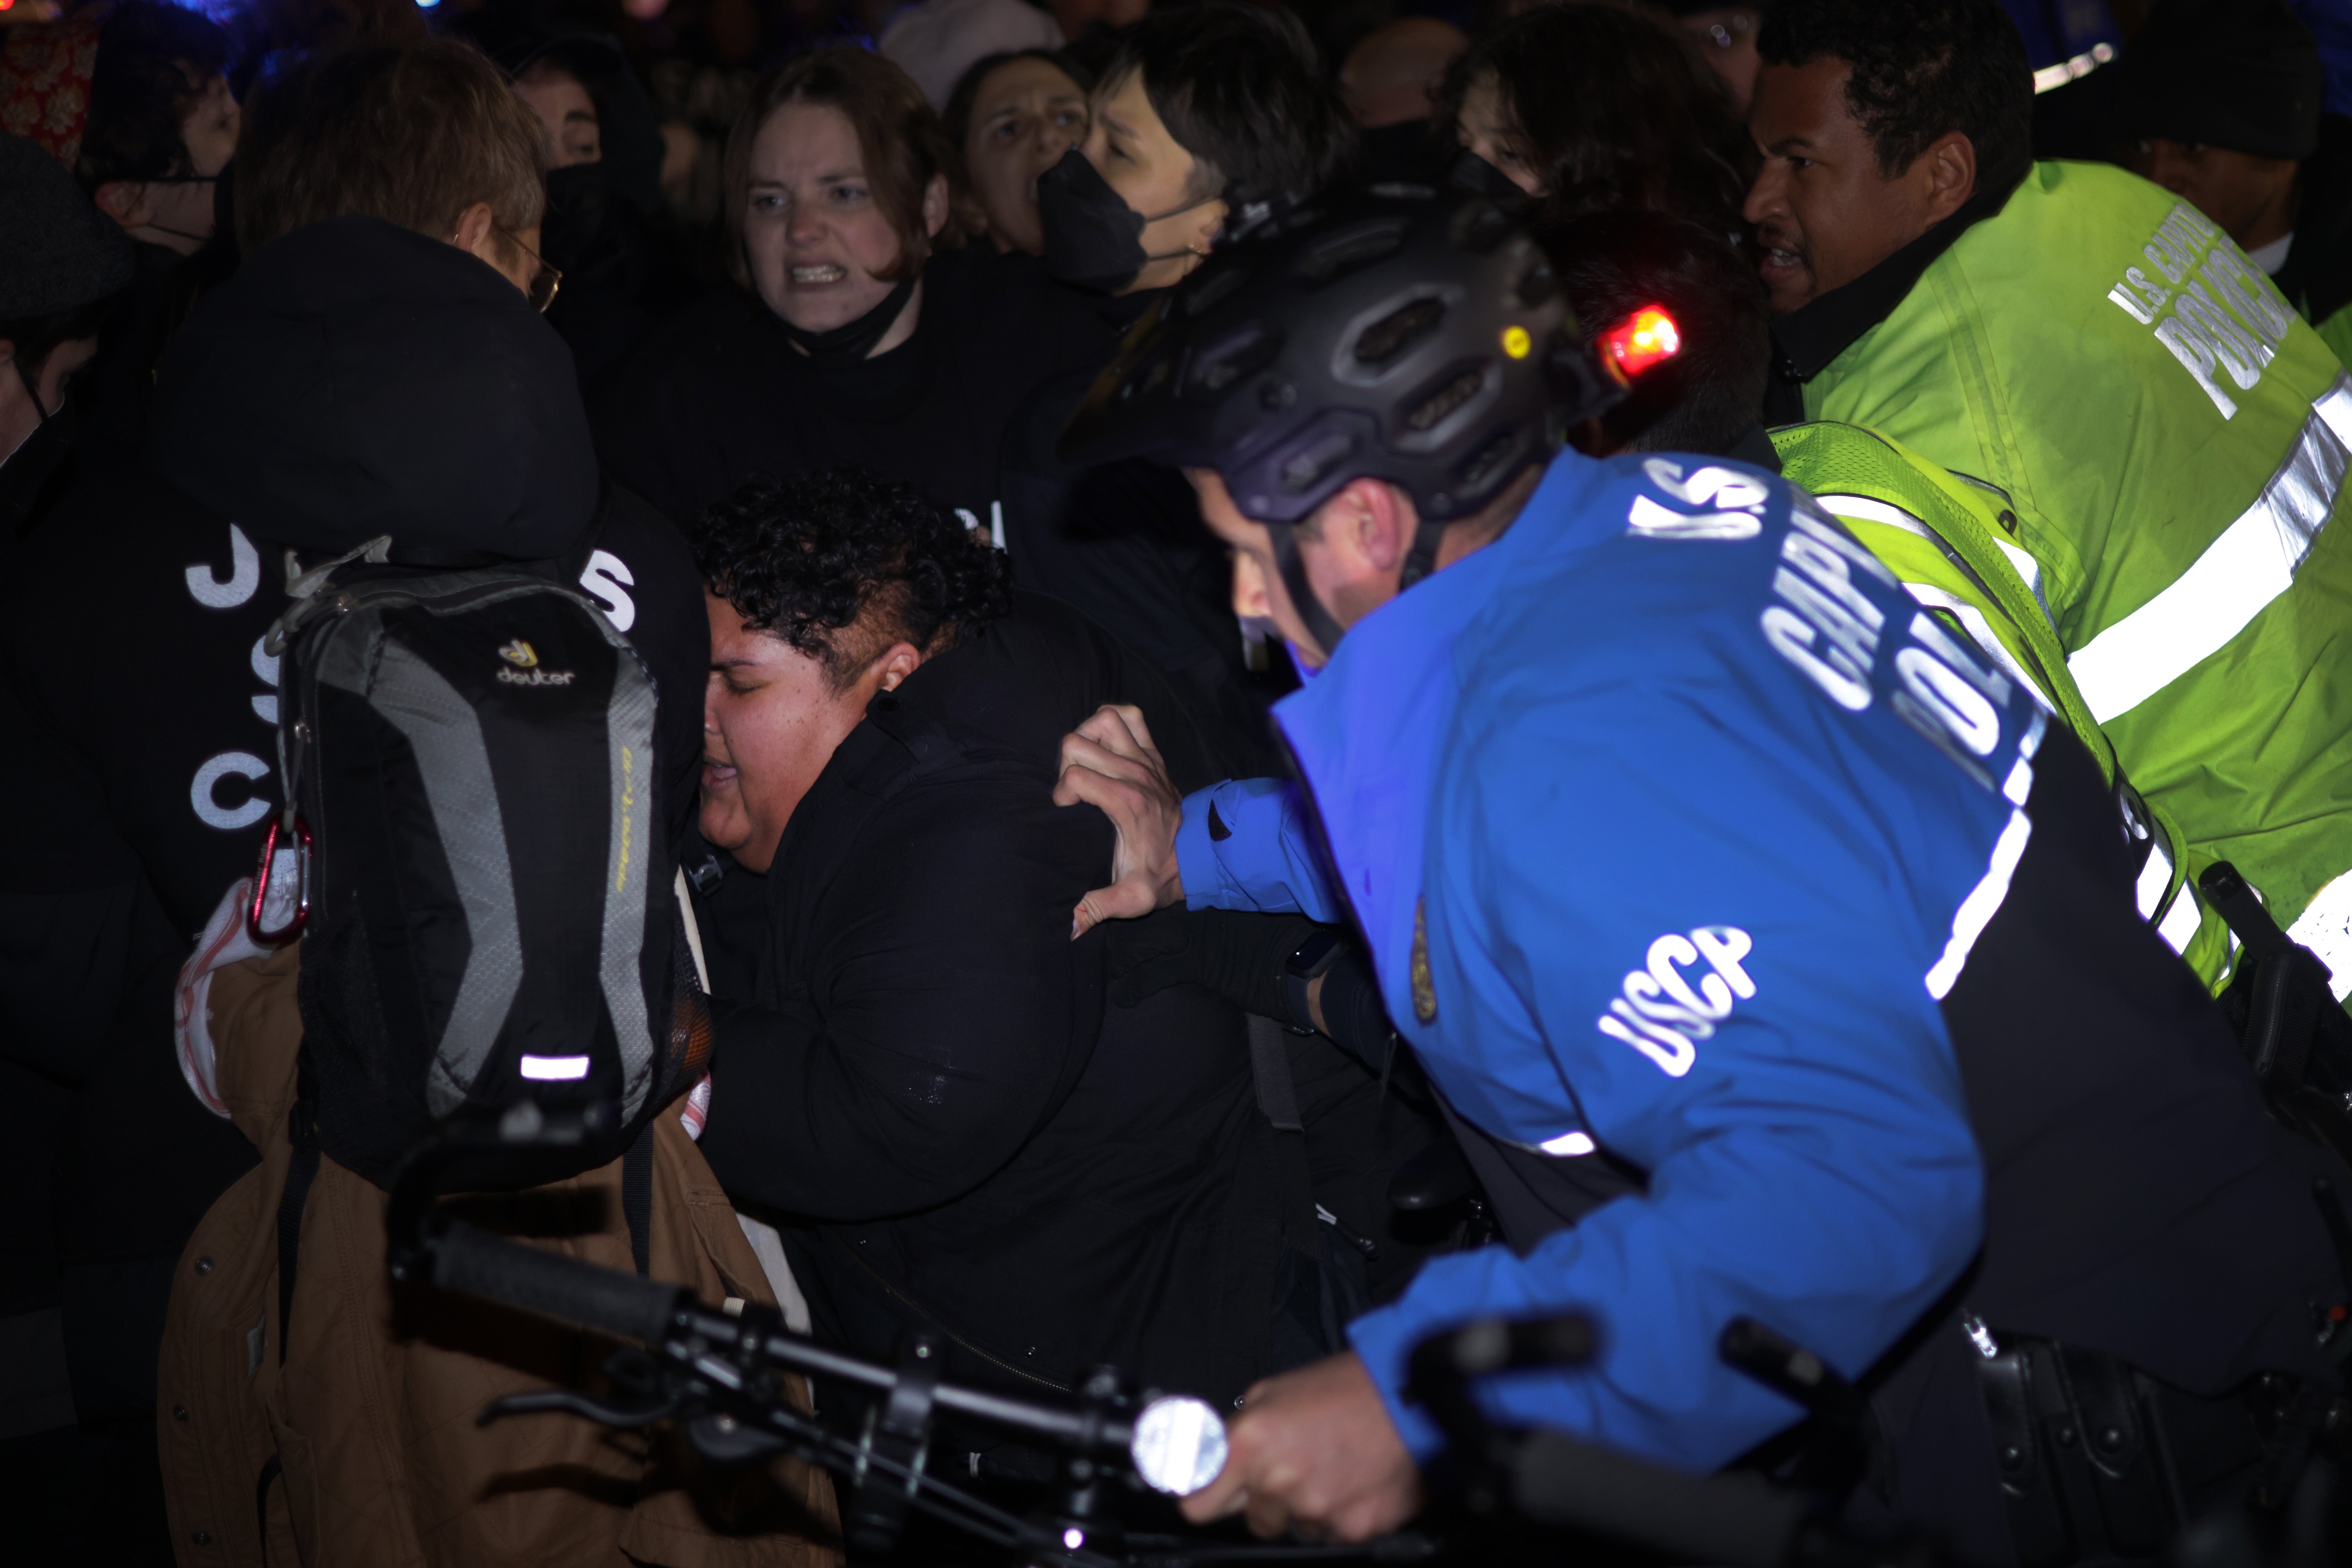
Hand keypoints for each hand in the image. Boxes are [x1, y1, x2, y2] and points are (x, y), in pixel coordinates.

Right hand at [1053, 703, 1185, 936]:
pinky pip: (1130, 716)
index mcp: (1126, 802)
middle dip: (1065, 763)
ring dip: (1086, 736)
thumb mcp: (1132, 897)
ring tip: (1084, 763)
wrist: (1198, 856)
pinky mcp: (1152, 753)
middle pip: (1078, 742)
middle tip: (1072, 789)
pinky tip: (1103, 743)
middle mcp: (1135, 774)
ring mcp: (1145, 759)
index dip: (1061, 792)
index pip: (1075, 776)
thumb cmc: (1161, 874)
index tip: (1066, 811)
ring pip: (1103, 720)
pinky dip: (1112, 721)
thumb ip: (1100, 907)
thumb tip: (1070, 926)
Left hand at [1180, 1352, 1424, 1542]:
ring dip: (1306, 1505)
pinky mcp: (1352, 1529)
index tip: (1213, 1494)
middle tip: (1294, 1466)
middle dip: (1266, 1499)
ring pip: (1294, 1527)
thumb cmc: (1346, 1388)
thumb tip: (1213, 1456)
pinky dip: (1339, 1514)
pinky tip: (1353, 1480)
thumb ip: (1240, 1429)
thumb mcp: (1274, 1391)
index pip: (1198, 1502)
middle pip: (1252, 1520)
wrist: (1410, 1397)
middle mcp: (1278, 1480)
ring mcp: (1316, 1509)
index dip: (1207, 1497)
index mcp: (1251, 1442)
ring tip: (1331, 1465)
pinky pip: (1331, 1534)